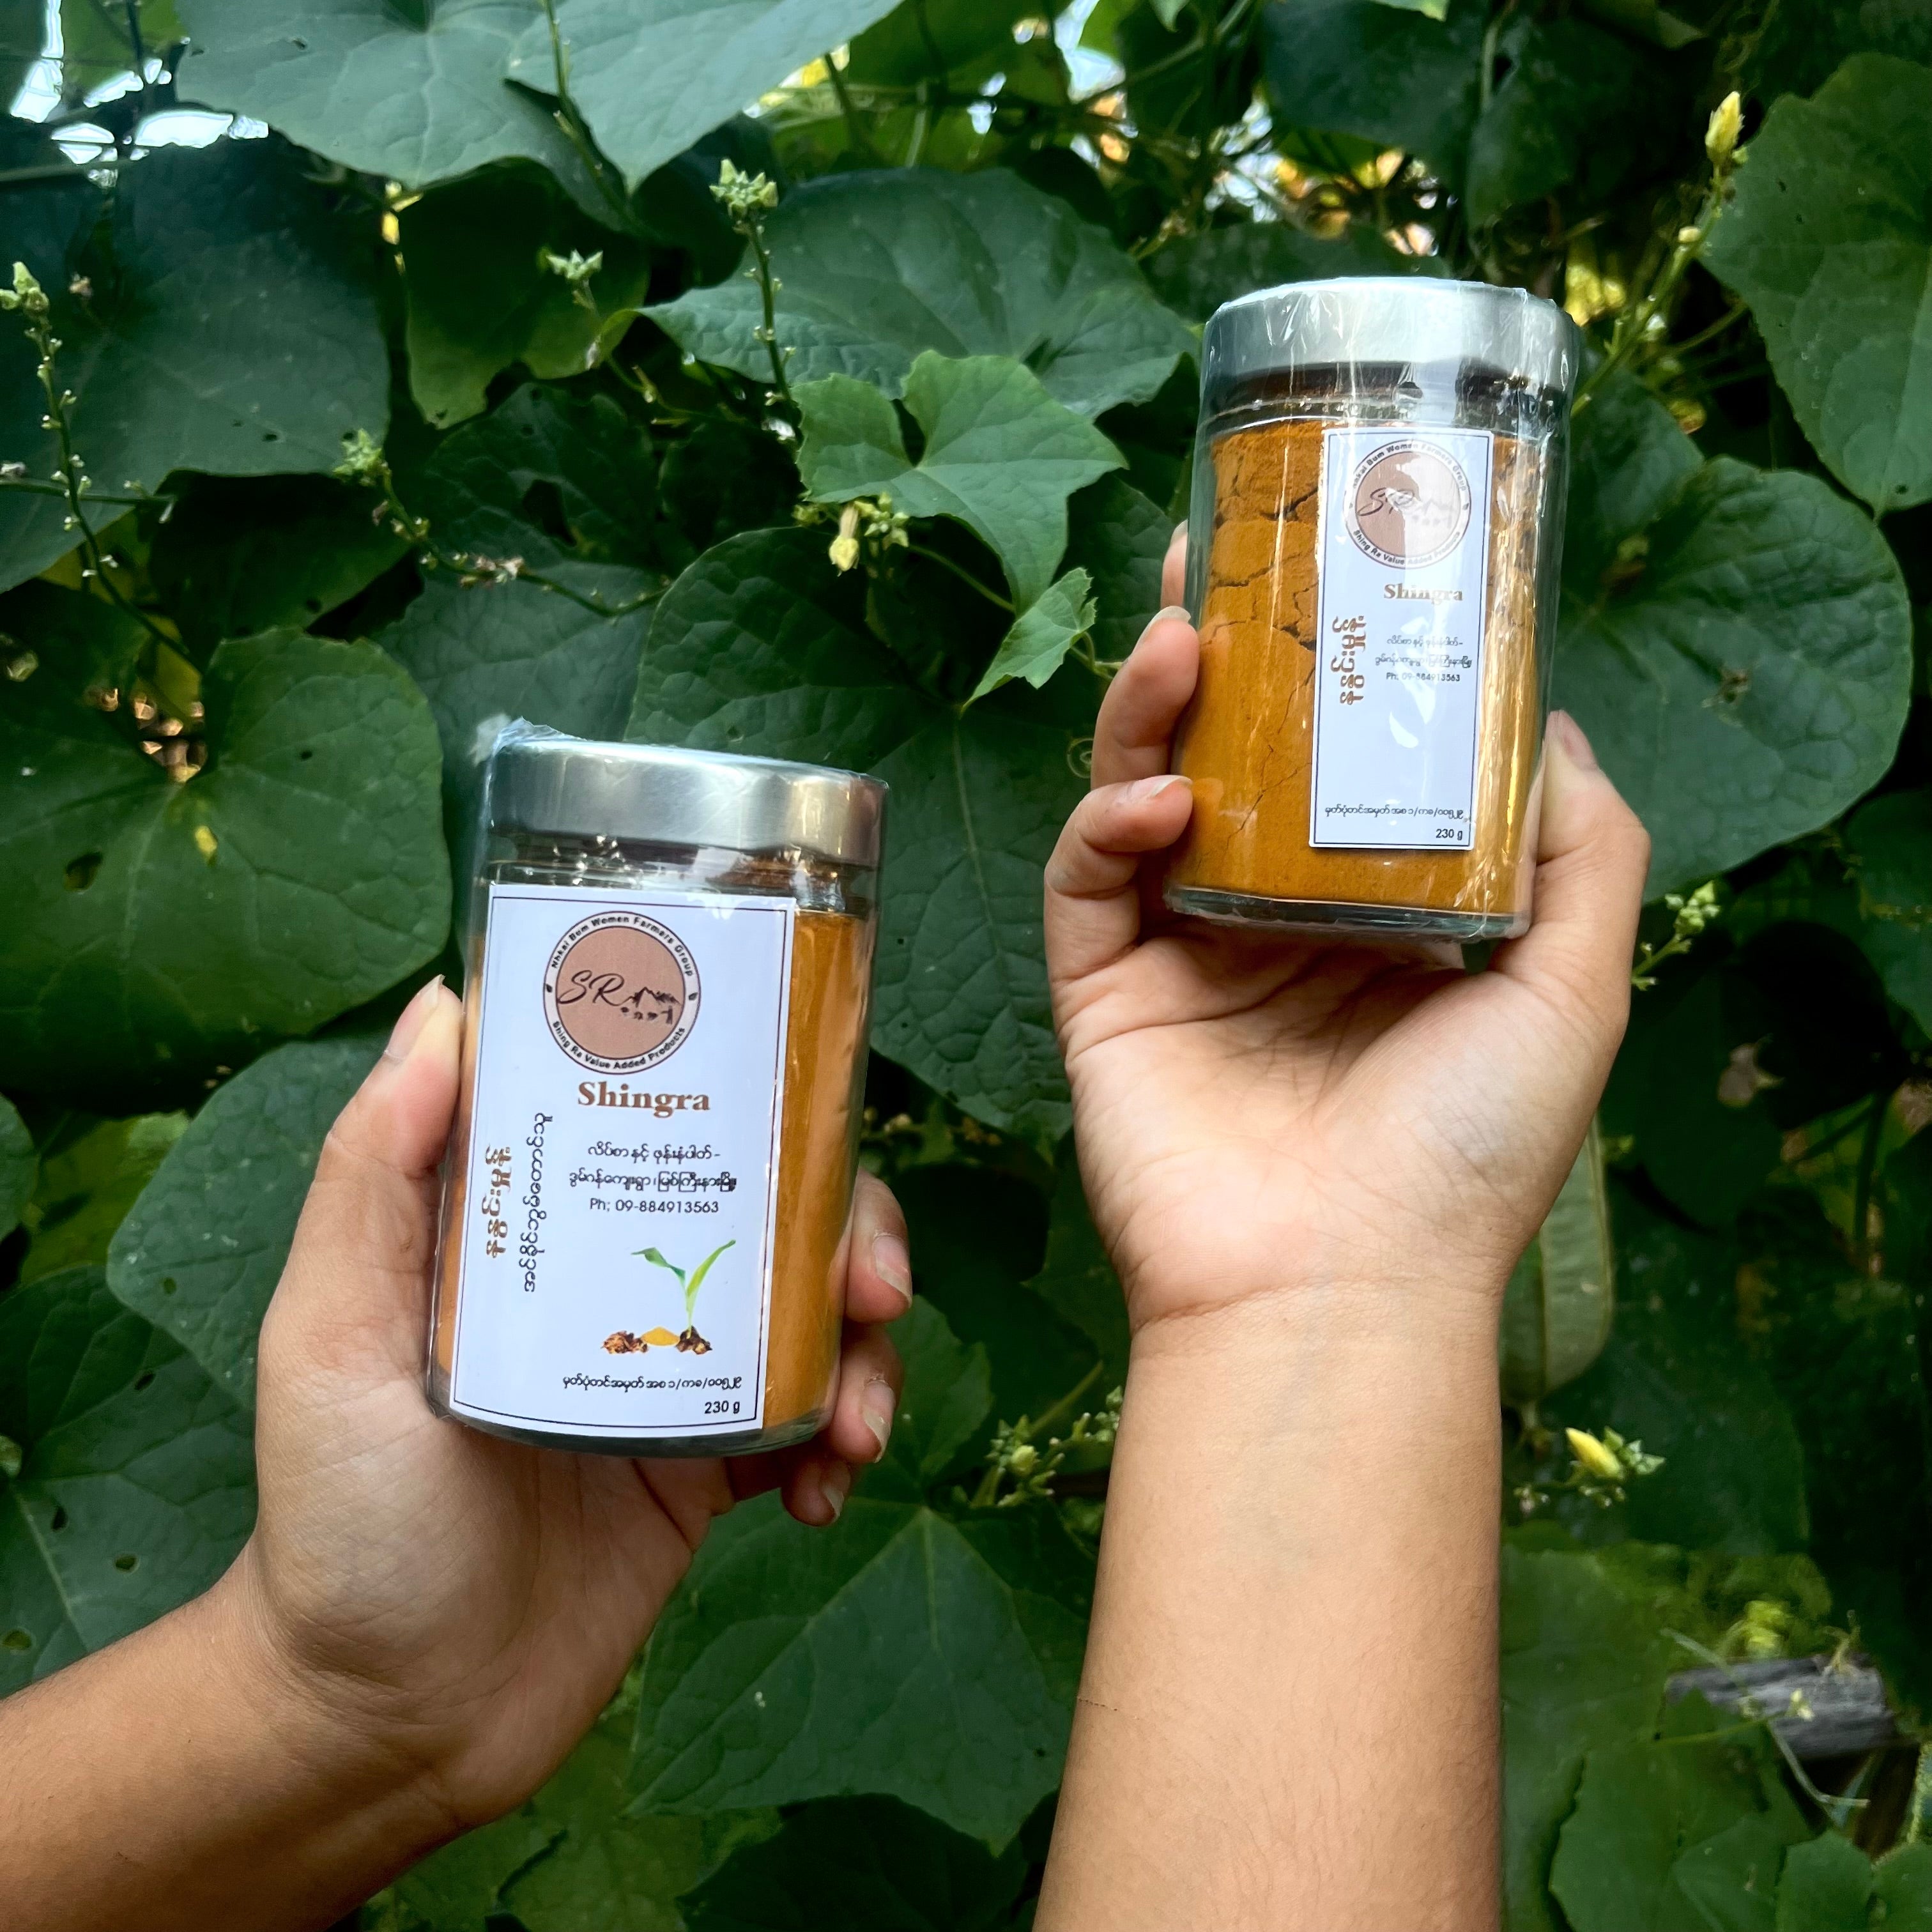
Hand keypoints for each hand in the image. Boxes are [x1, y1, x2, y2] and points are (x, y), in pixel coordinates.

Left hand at [220, 981, 910, 1837]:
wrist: (392, 1718)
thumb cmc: (343, 1520)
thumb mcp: (329, 1336)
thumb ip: (372, 1178)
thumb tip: (440, 1007)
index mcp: (537, 1232)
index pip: (658, 1119)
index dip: (752, 1092)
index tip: (810, 1097)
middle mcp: (612, 1284)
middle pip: (770, 1207)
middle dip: (852, 1226)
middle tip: (877, 1281)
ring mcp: (670, 1376)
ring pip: (813, 1311)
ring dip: (871, 1344)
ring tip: (863, 1421)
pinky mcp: (708, 1471)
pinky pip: (810, 1424)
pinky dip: (846, 1440)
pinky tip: (830, 1490)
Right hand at [1046, 528, 1649, 1330]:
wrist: (1336, 1288)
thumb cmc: (1462, 1152)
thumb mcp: (1572, 989)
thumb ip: (1583, 849)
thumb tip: (1546, 720)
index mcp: (1373, 918)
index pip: (1338, 763)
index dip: (1331, 670)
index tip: (1335, 577)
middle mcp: (1271, 922)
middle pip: (1229, 756)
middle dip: (1219, 653)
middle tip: (1214, 554)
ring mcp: (1179, 955)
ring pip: (1142, 794)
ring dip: (1151, 710)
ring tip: (1176, 634)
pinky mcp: (1101, 993)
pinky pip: (1085, 881)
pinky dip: (1109, 824)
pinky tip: (1156, 800)